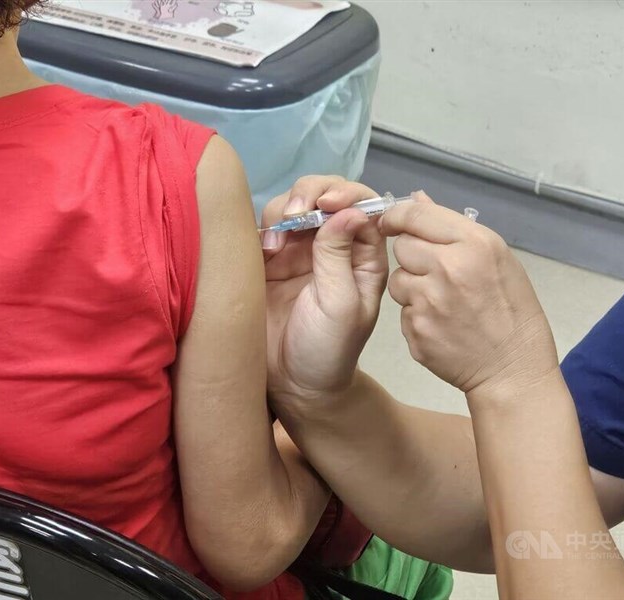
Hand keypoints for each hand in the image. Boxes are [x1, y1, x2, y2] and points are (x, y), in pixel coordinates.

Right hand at [262, 176, 387, 404]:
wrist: (292, 386)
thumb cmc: (327, 350)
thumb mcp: (341, 304)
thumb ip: (340, 256)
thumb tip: (349, 209)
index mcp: (363, 255)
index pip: (362, 205)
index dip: (346, 194)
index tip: (326, 203)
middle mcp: (332, 246)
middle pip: (324, 195)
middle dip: (310, 194)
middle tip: (294, 214)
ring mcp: (298, 251)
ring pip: (291, 207)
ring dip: (283, 212)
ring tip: (275, 243)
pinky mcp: (267, 261)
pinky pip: (263, 228)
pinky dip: (260, 228)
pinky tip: (262, 249)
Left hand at [379, 192, 557, 400]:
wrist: (513, 369)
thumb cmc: (512, 309)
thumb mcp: (497, 258)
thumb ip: (454, 229)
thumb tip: (416, 198)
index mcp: (474, 244)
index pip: (415, 215)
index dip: (397, 217)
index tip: (393, 223)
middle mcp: (447, 269)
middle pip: (402, 246)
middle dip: (413, 255)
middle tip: (436, 271)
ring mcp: (428, 302)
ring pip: (398, 279)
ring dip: (412, 286)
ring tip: (442, 301)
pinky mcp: (415, 330)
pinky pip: (403, 311)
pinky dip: (416, 315)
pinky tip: (441, 324)